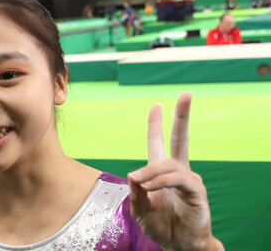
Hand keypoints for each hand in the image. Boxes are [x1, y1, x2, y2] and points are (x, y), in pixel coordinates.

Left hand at [127, 93, 222, 250]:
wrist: (177, 244)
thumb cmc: (159, 225)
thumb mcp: (139, 207)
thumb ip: (135, 191)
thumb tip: (134, 174)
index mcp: (162, 171)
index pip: (160, 143)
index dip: (157, 125)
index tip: (156, 106)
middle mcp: (178, 171)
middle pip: (180, 139)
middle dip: (182, 117)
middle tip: (186, 95)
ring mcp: (189, 180)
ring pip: (169, 165)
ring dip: (151, 172)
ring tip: (139, 182)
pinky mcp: (196, 192)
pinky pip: (178, 179)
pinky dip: (162, 181)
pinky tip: (151, 186)